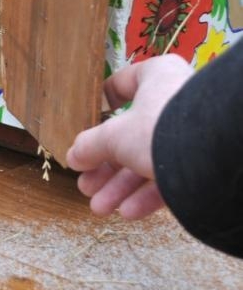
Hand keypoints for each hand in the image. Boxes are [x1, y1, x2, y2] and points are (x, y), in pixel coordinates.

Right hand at [66, 54, 193, 218]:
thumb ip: (90, 145)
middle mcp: (174, 101)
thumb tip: (73, 156)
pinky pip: (169, 177)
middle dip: (104, 167)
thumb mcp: (113, 137)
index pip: (123, 84)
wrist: (216, 156)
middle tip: (86, 185)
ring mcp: (191, 133)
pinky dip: (146, 195)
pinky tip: (127, 212)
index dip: (102, 107)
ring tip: (99, 208)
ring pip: (147, 161)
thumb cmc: (159, 128)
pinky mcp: (203, 162)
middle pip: (130, 135)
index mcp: (156, 77)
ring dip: (119, 187)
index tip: (86, 126)